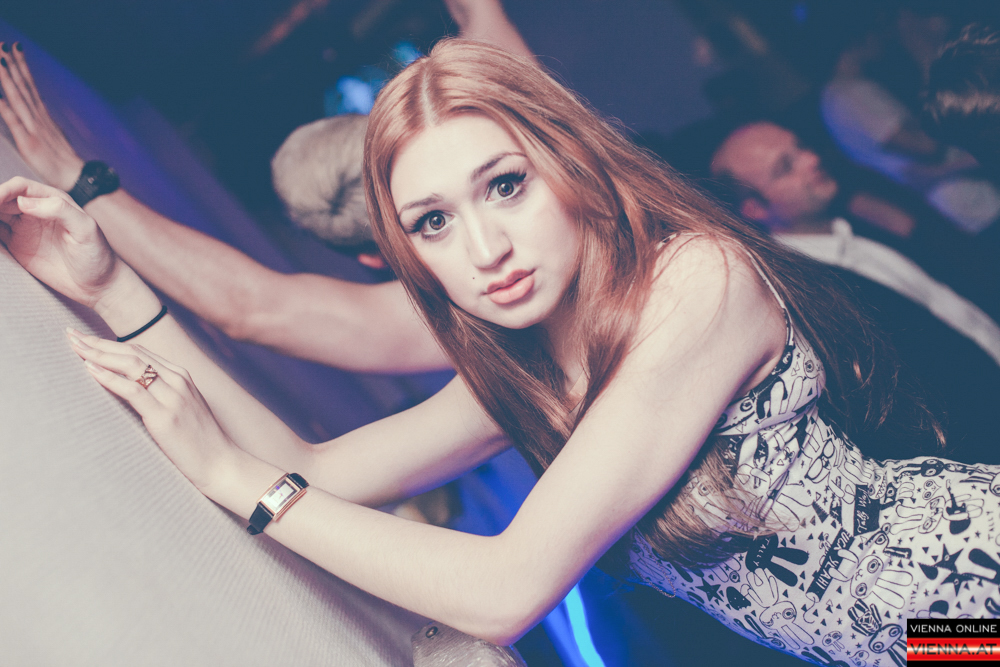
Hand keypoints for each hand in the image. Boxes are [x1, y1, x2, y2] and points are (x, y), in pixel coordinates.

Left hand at [0, 42, 84, 189]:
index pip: (29, 85)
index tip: (13, 47)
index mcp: (42, 115)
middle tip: (1, 44)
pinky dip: (5, 107)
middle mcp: (38, 117)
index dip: (20, 66)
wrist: (76, 178)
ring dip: (6, 78)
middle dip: (11, 64)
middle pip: (22, 86)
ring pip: (17, 97)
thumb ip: (43, 120)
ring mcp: (34, 128)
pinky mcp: (28, 142)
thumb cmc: (62, 162)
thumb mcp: (54, 135)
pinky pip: (13, 122)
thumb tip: (37, 107)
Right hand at [0, 176, 119, 308]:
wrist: (98, 285)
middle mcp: (36, 211)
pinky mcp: (19, 247)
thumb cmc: (97, 255)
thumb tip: (23, 201)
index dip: (2, 190)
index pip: (20, 187)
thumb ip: (59, 209)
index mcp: (53, 200)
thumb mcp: (85, 229)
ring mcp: (25, 229)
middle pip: (3, 199)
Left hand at [67, 331, 235, 488]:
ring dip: (99, 354)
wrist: (220, 463)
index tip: (86, 338)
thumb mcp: (183, 408)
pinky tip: (91, 370)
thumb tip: (132, 389)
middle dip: (99, 343)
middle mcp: (178, 380)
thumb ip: (163, 394)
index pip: (140, 351)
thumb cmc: (199, 441)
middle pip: (132, 353)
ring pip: (131, 365)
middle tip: (72, 335)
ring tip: (76, 348)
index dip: (110, 343)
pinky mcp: (165, 417)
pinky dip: (109, 378)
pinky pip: (132, 391)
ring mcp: (173, 397)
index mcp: (182, 376)